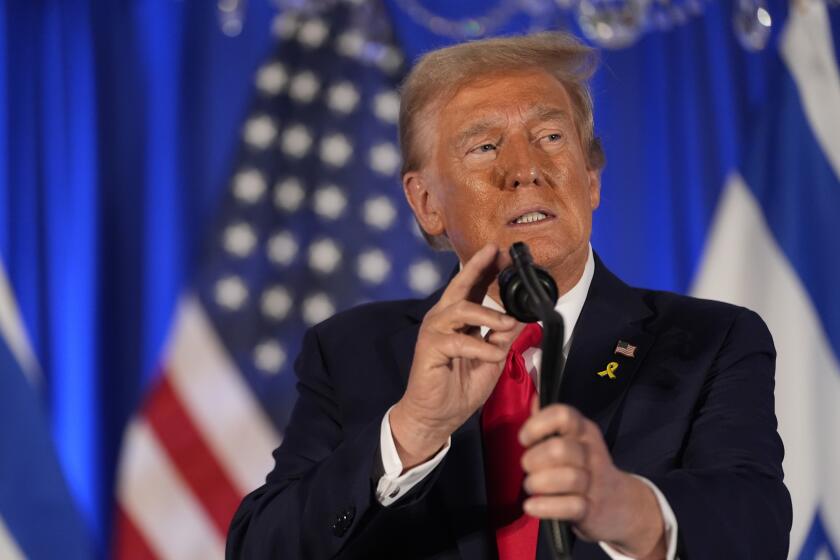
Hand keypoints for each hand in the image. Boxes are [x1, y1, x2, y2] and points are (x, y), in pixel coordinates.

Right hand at [390, 244, 519, 468]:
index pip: (471, 287)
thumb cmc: (459, 387)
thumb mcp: (491, 358)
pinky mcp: (429, 349)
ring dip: (488, 315)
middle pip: (459, 286)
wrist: (436, 417)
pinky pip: (458, 341)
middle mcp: (442, 319)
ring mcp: (434, 332)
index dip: (485, 268)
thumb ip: (502, 336)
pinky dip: (480, 347)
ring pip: (461, 309)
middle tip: (495, 253)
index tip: (500, 252)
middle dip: (478, 268)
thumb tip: (522, 316)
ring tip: (508, 324)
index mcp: (457, 320)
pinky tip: (493, 355)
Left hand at [519, 402, 666, 558]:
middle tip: (528, 468)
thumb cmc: (584, 467)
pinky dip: (545, 507)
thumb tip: (533, 398)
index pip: (563, 415)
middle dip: (534, 459)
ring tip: (531, 486)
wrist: (621, 504)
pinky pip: (569, 506)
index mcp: (584, 431)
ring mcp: (594, 482)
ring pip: (567, 478)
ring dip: (538, 483)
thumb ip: (551, 422)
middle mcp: (591, 453)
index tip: (525, 439)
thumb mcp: (573, 440)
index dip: (538, 425)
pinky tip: (531, 506)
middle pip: (559, 449)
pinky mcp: (591, 510)